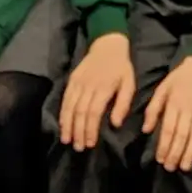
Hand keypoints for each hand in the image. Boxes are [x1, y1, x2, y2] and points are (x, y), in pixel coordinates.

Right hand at [59, 34, 135, 150]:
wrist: (107, 45)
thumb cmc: (121, 68)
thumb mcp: (129, 84)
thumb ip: (123, 104)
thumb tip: (115, 124)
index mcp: (104, 88)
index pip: (94, 112)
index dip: (90, 129)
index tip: (90, 143)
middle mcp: (88, 86)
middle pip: (80, 112)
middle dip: (78, 131)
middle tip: (78, 147)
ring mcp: (78, 83)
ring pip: (70, 107)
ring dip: (68, 125)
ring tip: (67, 140)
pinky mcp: (72, 80)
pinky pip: (65, 99)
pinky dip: (63, 113)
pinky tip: (62, 124)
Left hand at [143, 55, 191, 172]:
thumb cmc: (179, 78)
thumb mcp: (162, 89)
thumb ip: (153, 109)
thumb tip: (146, 130)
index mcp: (173, 103)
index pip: (168, 129)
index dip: (164, 146)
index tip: (161, 159)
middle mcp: (188, 109)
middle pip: (181, 135)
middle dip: (175, 153)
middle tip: (171, 168)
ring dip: (190, 152)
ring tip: (185, 166)